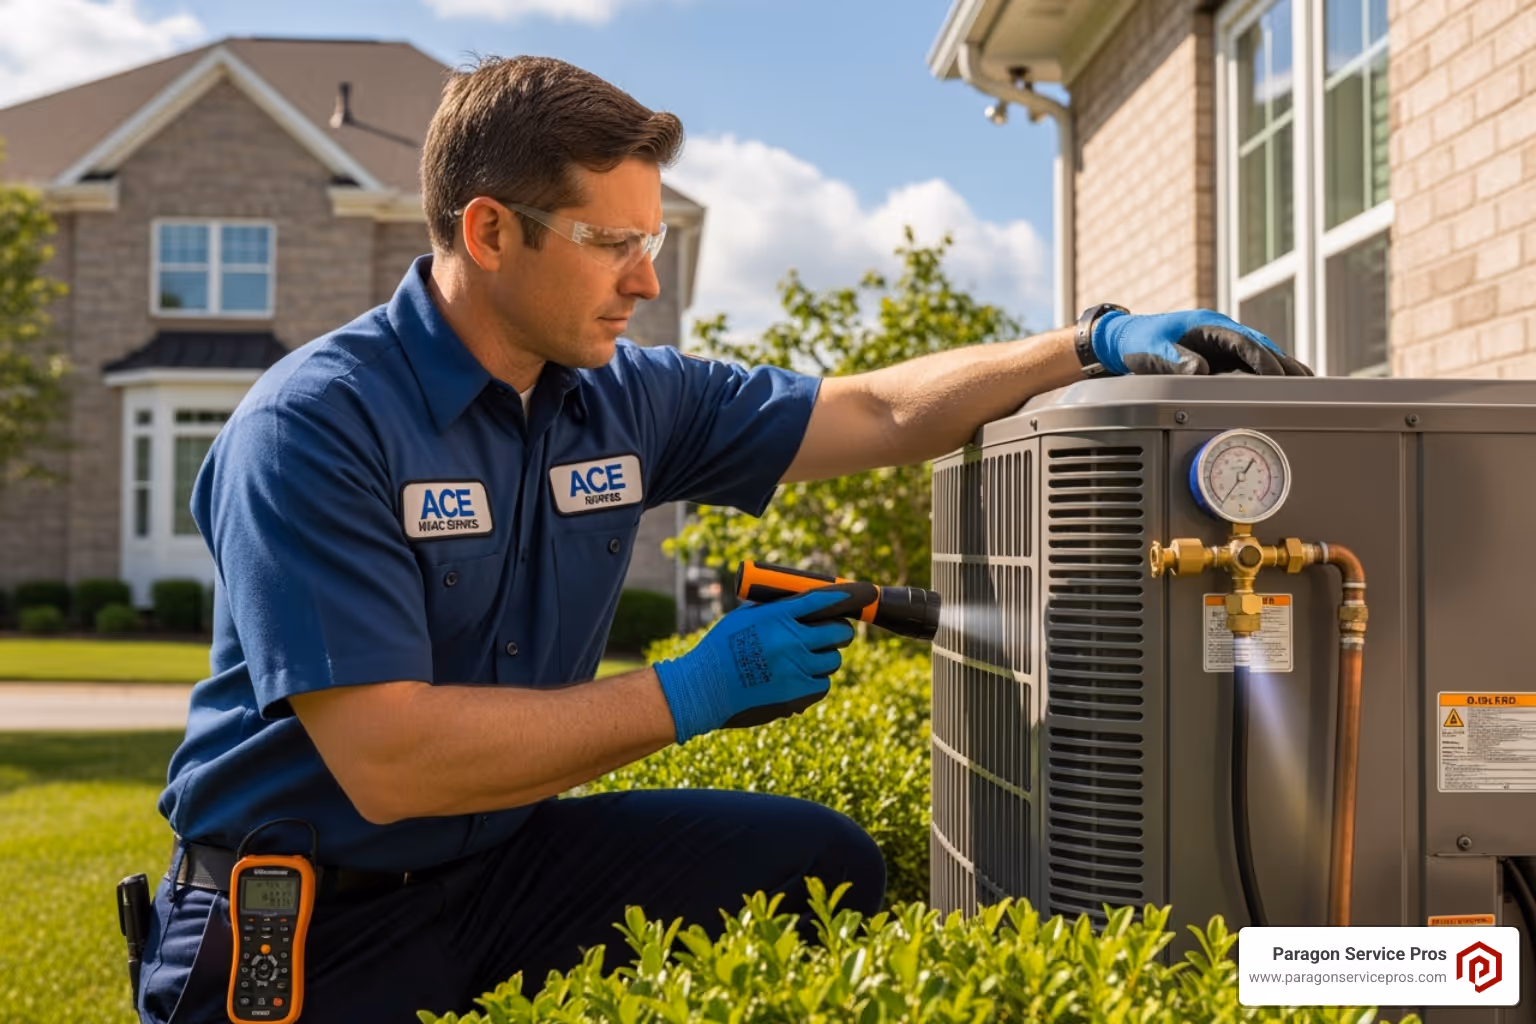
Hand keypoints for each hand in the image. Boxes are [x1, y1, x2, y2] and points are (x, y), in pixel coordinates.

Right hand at [652, 586, 857, 743]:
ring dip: (824, 658)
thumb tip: (810, 603)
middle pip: (839, 632)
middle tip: (831, 634)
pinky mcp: (797, 694)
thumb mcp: (746, 617)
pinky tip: (797, 677)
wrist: (704, 688)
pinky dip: (815, 680)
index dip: (846, 596)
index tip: (861, 593)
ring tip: (802, 659)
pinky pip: (823, 684)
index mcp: (778, 617)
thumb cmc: (721, 648)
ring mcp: (797, 669)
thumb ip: (778, 610)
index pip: (822, 600)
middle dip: (838, 631)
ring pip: (833, 660)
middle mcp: (791, 641)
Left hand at [1093, 309, 1312, 376]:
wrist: (1124, 337)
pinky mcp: (1218, 354)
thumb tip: (1201, 372)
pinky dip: (1266, 371)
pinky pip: (1248, 361)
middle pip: (1261, 346)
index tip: (1280, 377)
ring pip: (1259, 353)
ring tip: (1308, 386)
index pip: (1246, 343)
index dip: (1264, 360)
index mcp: (1209, 326)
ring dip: (1282, 367)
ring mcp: (1221, 342)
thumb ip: (1176, 361)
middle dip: (1285, 365)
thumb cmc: (1139, 342)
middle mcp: (1220, 331)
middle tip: (1309, 385)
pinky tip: (1281, 385)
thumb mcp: (1154, 351)